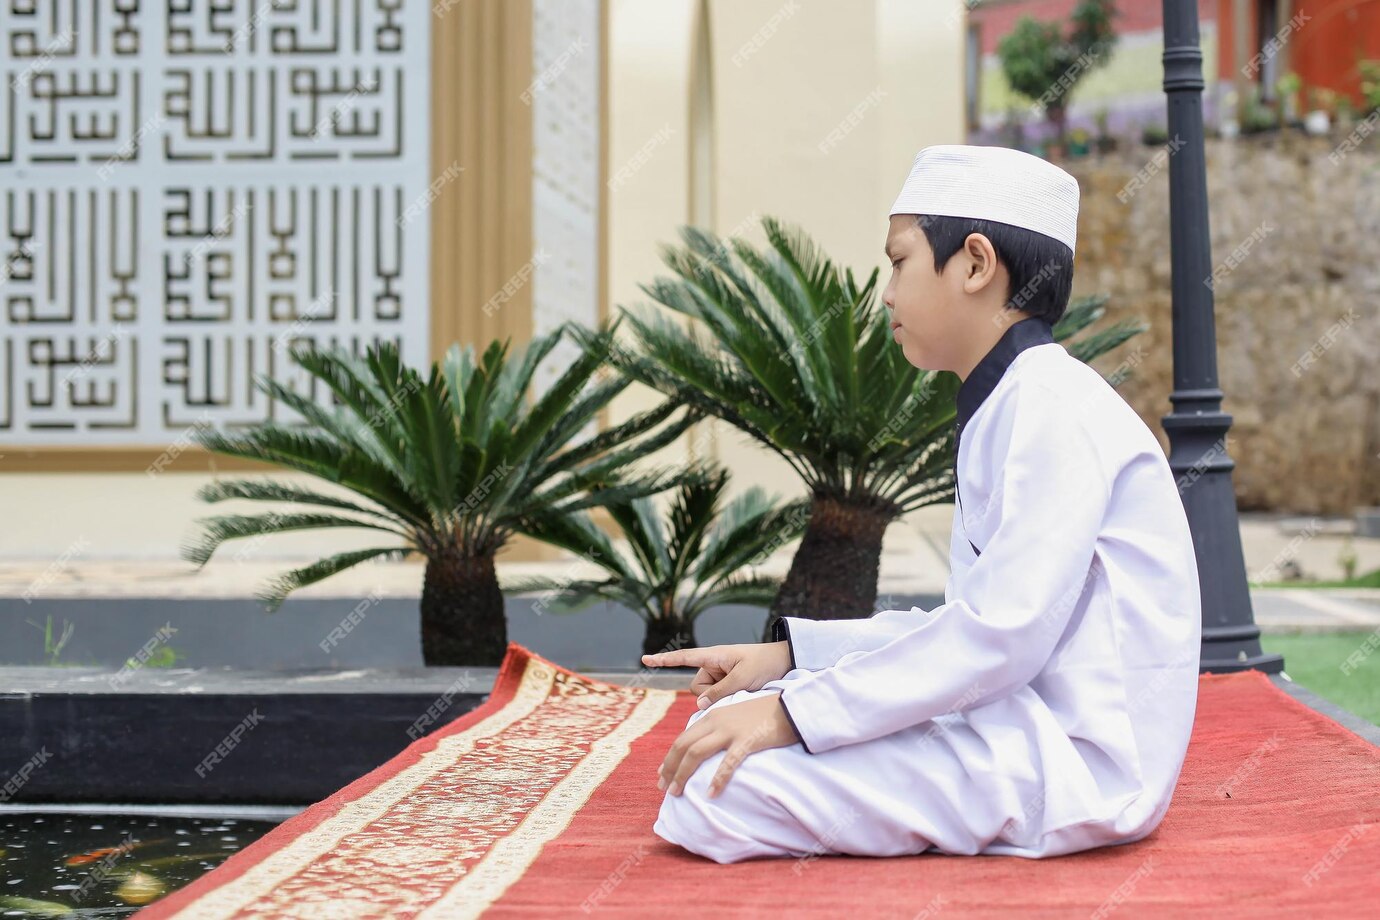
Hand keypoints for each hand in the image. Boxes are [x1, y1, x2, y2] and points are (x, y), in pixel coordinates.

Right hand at [641, 642, 791, 709]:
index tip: (645, 659)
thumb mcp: (743, 678)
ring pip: (707, 696)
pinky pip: (716, 698)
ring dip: (722, 697)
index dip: (664, 660)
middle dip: (712, 694)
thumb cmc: (764, 664)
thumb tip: (699, 706)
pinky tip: (740, 694)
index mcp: (714, 655)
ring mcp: (719, 675)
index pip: (684, 657)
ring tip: (743, 688)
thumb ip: (720, 692)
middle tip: (737, 687)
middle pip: (698, 688)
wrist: (785, 663)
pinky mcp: (726, 685)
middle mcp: (712, 665)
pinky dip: (725, 700)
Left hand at [657, 692, 799, 797]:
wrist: (792, 706)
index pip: (683, 738)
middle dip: (670, 767)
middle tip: (664, 788)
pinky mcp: (747, 740)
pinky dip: (717, 779)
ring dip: (683, 774)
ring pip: (696, 752)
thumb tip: (706, 745)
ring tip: (676, 793)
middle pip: (684, 745)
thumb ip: (719, 727)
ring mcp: (730, 730)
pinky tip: (710, 794)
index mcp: (712, 715)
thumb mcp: (735, 716)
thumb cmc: (765, 713)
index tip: (663, 773)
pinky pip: (727, 763)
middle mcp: (716, 721)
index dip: (670, 757)